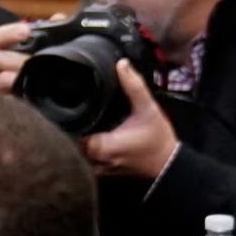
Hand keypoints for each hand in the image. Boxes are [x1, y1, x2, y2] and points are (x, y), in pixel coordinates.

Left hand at [80, 61, 178, 184]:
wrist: (169, 162)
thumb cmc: (158, 139)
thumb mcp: (147, 108)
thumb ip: (134, 86)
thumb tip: (122, 65)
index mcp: (104, 146)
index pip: (71, 134)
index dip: (66, 120)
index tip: (68, 106)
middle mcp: (99, 160)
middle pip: (70, 143)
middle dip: (70, 126)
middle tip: (73, 110)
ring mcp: (101, 167)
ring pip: (77, 153)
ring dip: (76, 139)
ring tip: (81, 121)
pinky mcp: (106, 169)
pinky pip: (87, 159)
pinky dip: (85, 148)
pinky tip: (91, 134)